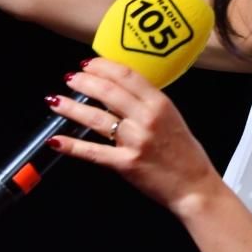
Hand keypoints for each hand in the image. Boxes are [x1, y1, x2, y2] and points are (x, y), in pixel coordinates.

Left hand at [46, 58, 220, 214]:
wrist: (195, 188)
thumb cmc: (186, 156)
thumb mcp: (173, 119)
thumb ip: (148, 104)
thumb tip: (119, 91)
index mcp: (160, 104)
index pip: (126, 75)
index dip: (102, 66)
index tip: (88, 64)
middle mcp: (147, 119)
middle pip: (107, 92)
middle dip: (83, 82)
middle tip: (70, 78)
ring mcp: (135, 141)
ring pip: (95, 118)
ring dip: (71, 107)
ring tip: (56, 100)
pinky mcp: (125, 164)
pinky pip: (92, 152)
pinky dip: (71, 146)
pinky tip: (56, 140)